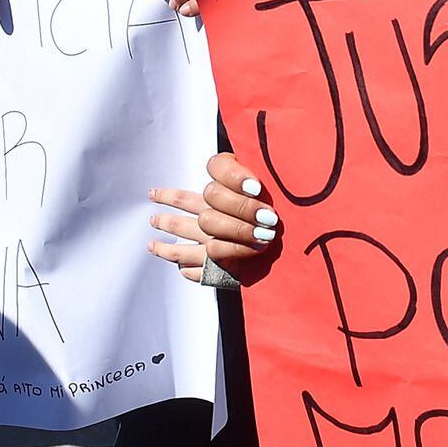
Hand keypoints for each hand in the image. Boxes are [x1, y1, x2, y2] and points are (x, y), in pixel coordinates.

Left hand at [147, 152, 279, 284]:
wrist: (296, 244)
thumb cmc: (278, 203)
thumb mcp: (256, 178)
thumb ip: (233, 172)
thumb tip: (216, 174)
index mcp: (219, 202)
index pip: (186, 198)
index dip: (169, 196)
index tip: (152, 194)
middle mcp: (214, 226)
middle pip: (180, 225)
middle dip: (165, 222)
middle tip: (152, 220)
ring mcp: (218, 251)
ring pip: (182, 251)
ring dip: (165, 249)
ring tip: (152, 246)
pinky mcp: (225, 272)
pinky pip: (200, 273)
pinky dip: (189, 272)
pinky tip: (182, 270)